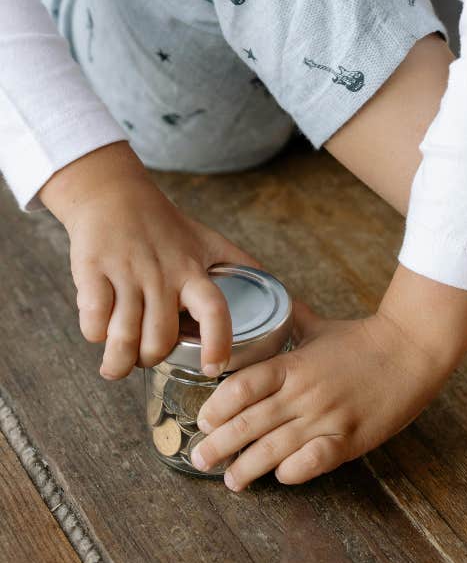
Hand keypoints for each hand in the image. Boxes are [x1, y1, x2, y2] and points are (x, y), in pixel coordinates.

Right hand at [63, 173, 263, 379]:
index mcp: (192, 270)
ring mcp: (127, 273)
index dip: (218, 341)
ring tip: (116, 364)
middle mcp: (162, 273)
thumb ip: (238, 264)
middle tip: (146, 357)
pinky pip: (93, 321)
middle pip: (160, 338)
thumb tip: (275, 285)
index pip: (214, 309)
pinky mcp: (93, 270)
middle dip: (151, 359)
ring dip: (118, 361)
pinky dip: (94, 335)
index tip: (214, 367)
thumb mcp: (207, 241)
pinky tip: (98, 331)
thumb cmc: (164, 225)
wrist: (113, 194)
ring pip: (124, 338)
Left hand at [189, 300, 457, 489]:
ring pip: (274, 450)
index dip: (218, 405)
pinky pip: (312, 463)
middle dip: (218, 444)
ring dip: (247, 467)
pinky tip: (279, 476)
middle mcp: (305, 393)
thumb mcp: (322, 326)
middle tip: (198, 458)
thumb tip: (274, 303)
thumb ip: (294, 320)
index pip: (244, 386)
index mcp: (295, 364)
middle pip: (250, 423)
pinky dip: (292, 472)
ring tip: (231, 479)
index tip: (204, 419)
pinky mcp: (349, 440)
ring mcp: (326, 418)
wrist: (411, 350)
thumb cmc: (365, 338)